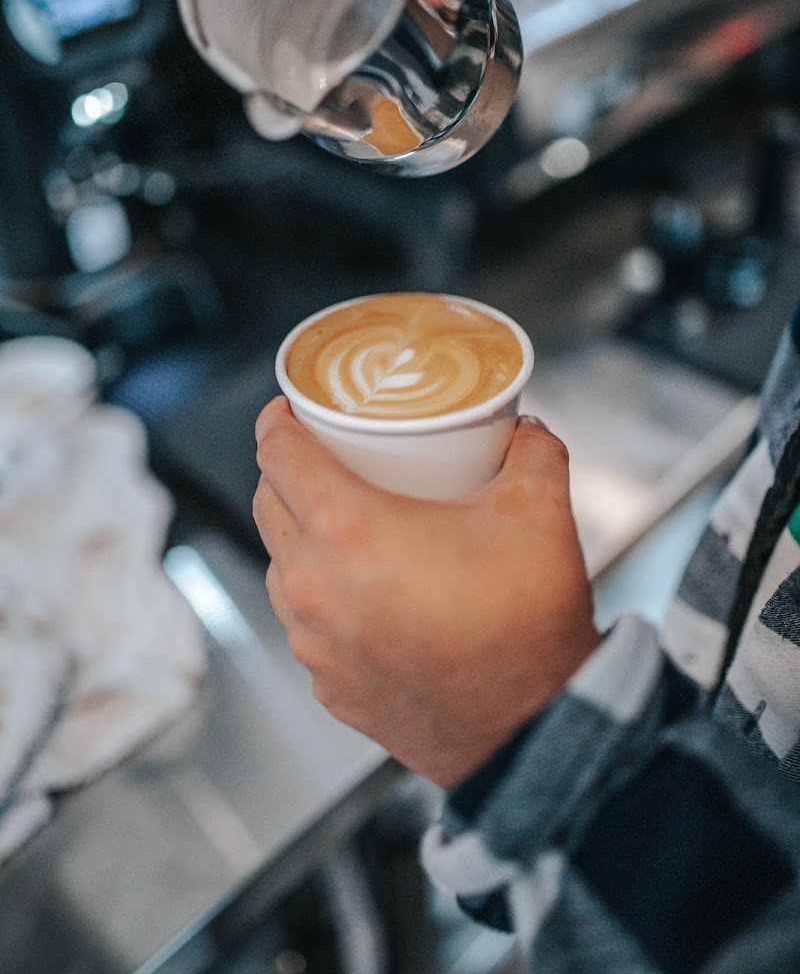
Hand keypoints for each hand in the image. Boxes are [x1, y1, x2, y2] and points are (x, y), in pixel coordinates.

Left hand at [254, 398, 600, 787]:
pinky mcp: (328, 686)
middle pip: (267, 505)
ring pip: (279, 568)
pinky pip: (306, 624)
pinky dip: (322, 598)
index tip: (289, 408)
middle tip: (324, 456)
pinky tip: (365, 594)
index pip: (276, 453)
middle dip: (285, 471)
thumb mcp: (538, 512)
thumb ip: (533, 453)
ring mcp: (314, 643)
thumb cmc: (525, 626)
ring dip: (299, 537)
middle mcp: (312, 585)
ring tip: (344, 524)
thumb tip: (527, 430)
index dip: (277, 420)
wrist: (532, 734)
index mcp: (346, 529)